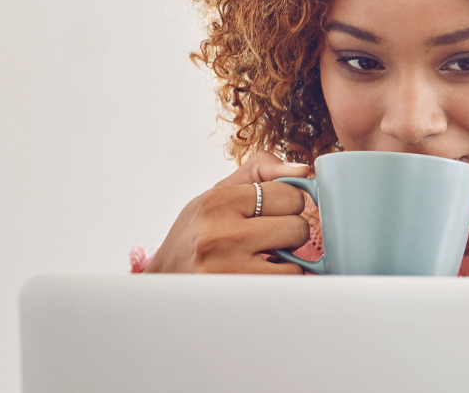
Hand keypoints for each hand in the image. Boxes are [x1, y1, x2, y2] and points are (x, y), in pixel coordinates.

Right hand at [145, 152, 311, 273]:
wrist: (165, 279)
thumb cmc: (197, 233)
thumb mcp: (218, 193)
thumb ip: (260, 172)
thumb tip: (302, 172)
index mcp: (218, 202)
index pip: (289, 194)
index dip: (289, 203)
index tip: (274, 211)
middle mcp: (221, 235)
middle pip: (298, 227)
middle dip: (290, 232)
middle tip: (268, 237)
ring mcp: (228, 270)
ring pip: (296, 263)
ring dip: (286, 262)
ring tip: (263, 257)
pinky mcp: (236, 296)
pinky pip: (284, 287)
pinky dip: (279, 282)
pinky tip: (259, 275)